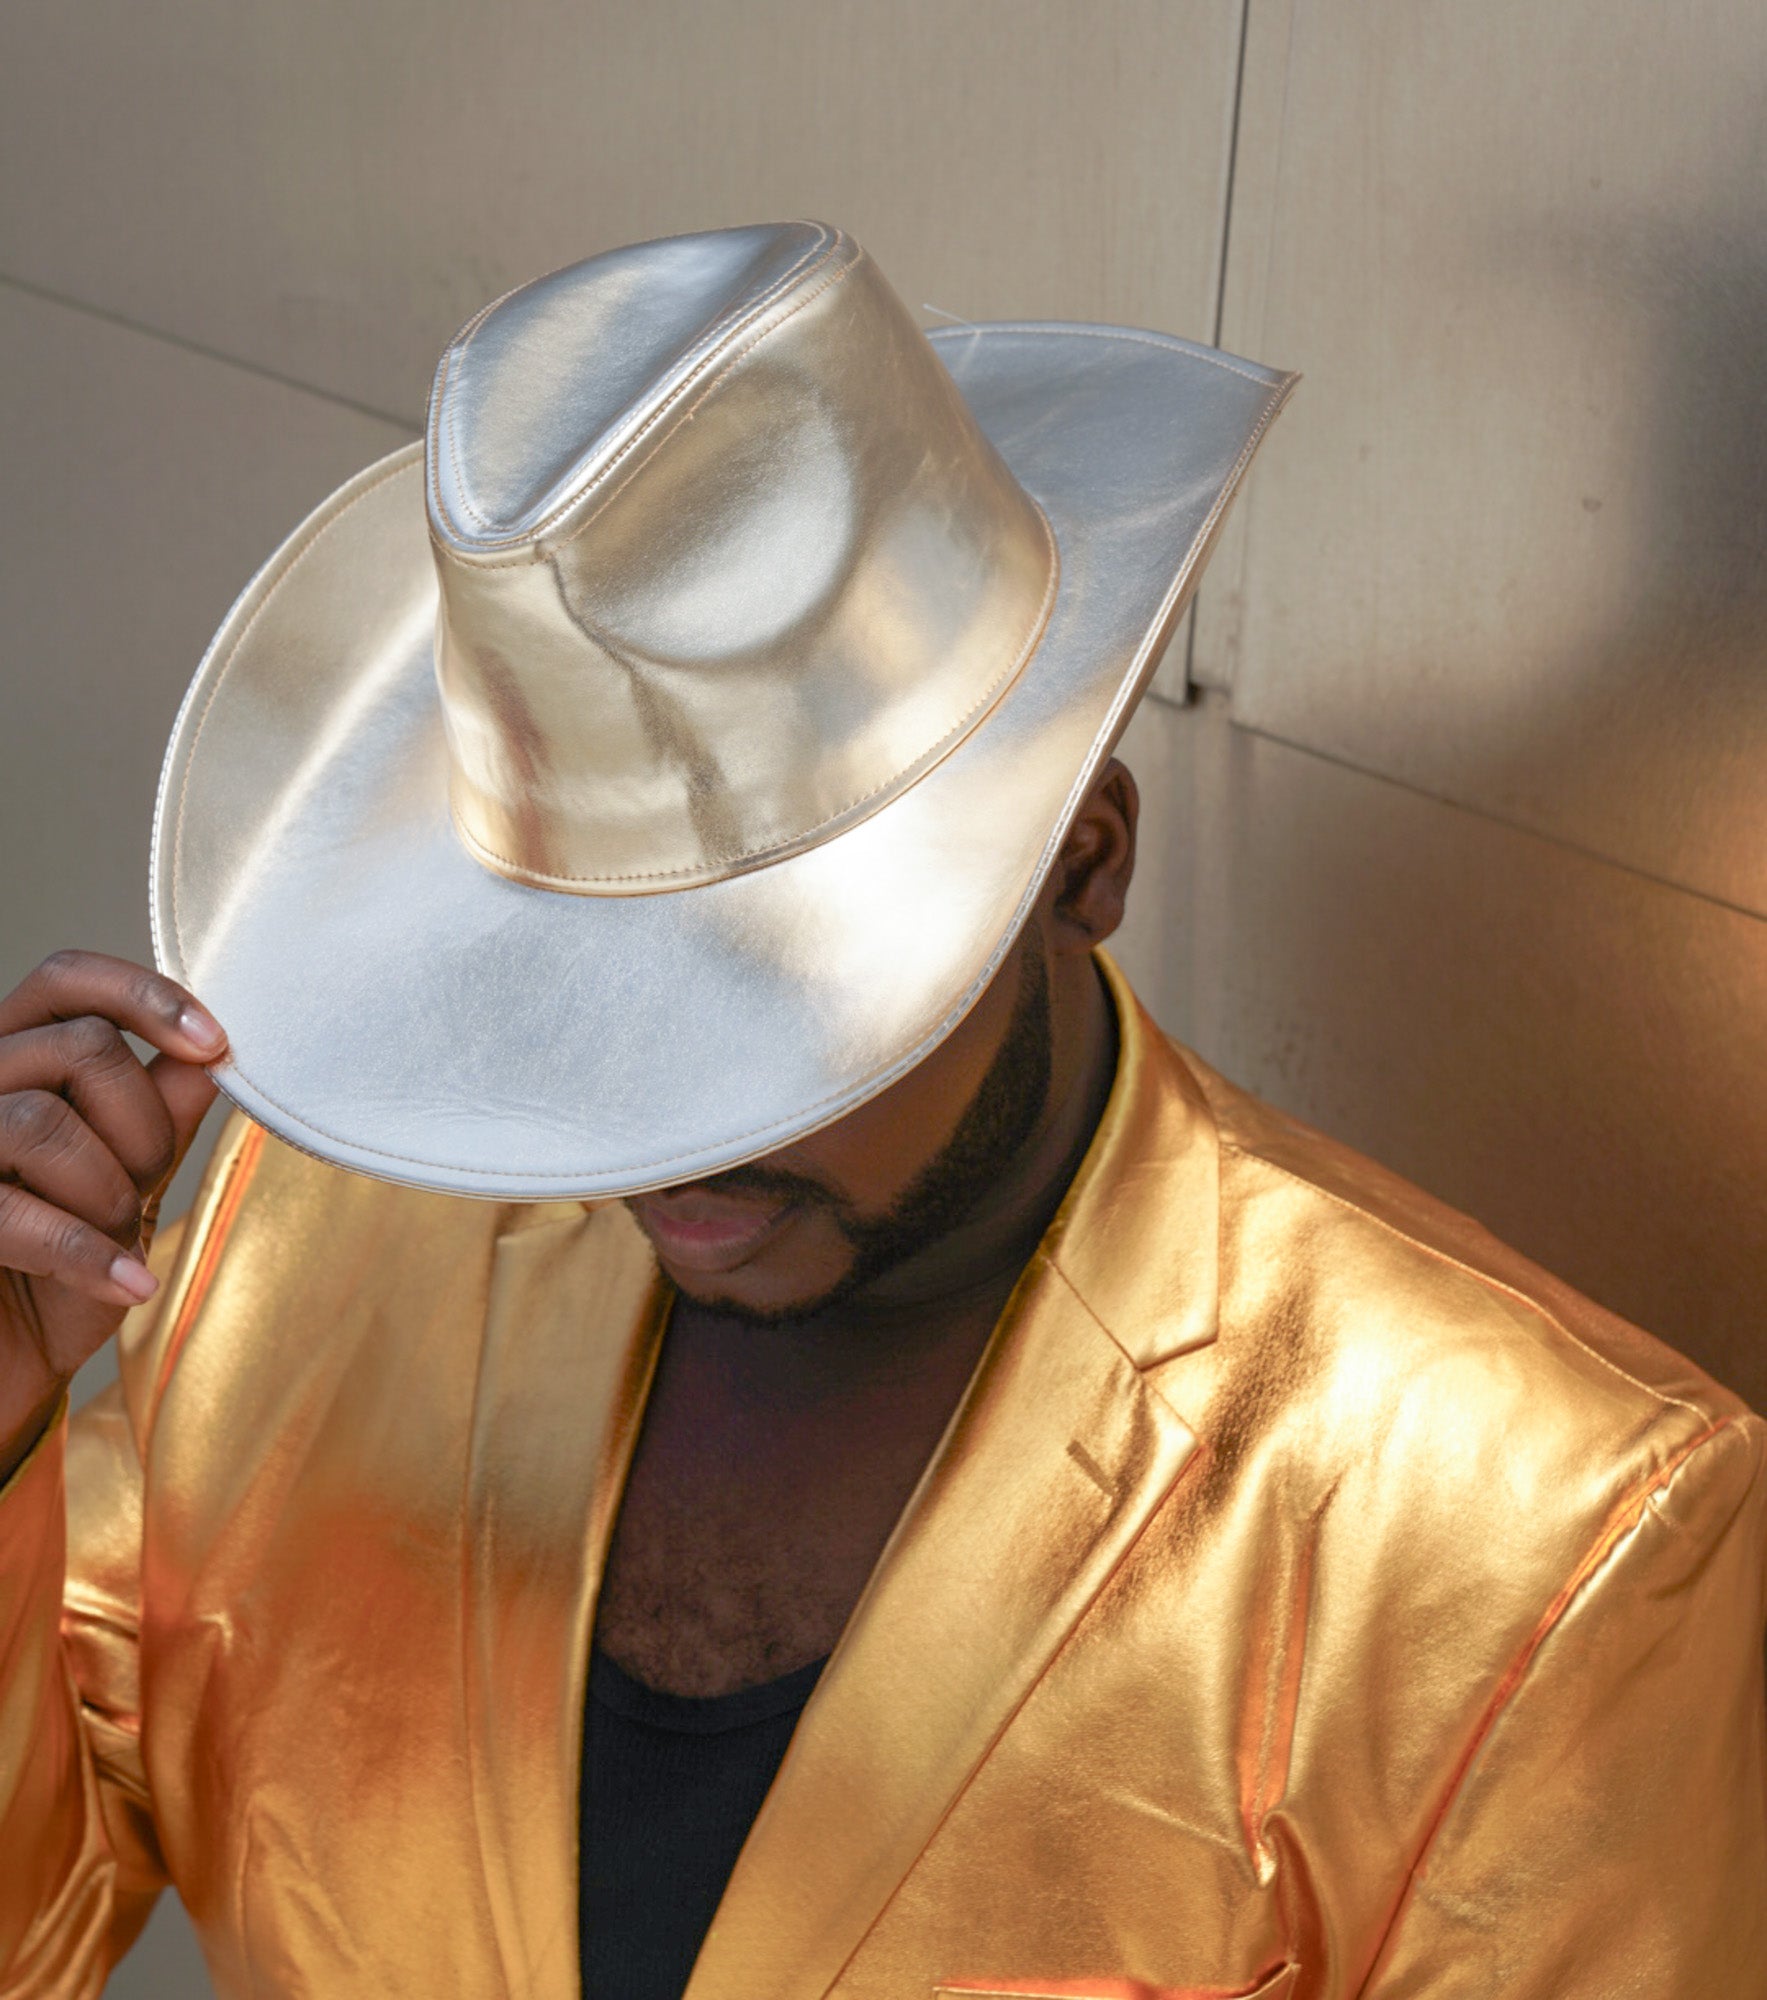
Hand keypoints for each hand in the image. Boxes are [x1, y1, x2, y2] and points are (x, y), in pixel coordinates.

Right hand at [0, 951, 224, 1476]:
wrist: (2, 1365)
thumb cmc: (59, 1271)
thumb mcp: (127, 1183)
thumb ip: (161, 1112)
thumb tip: (207, 1052)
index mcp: (12, 1057)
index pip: (67, 978)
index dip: (146, 996)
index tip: (215, 1045)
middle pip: (80, 1045)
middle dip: (144, 1123)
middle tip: (147, 1182)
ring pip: (43, 1120)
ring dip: (108, 1189)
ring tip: (116, 1236)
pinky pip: (12, 1214)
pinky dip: (88, 1253)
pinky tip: (130, 1283)